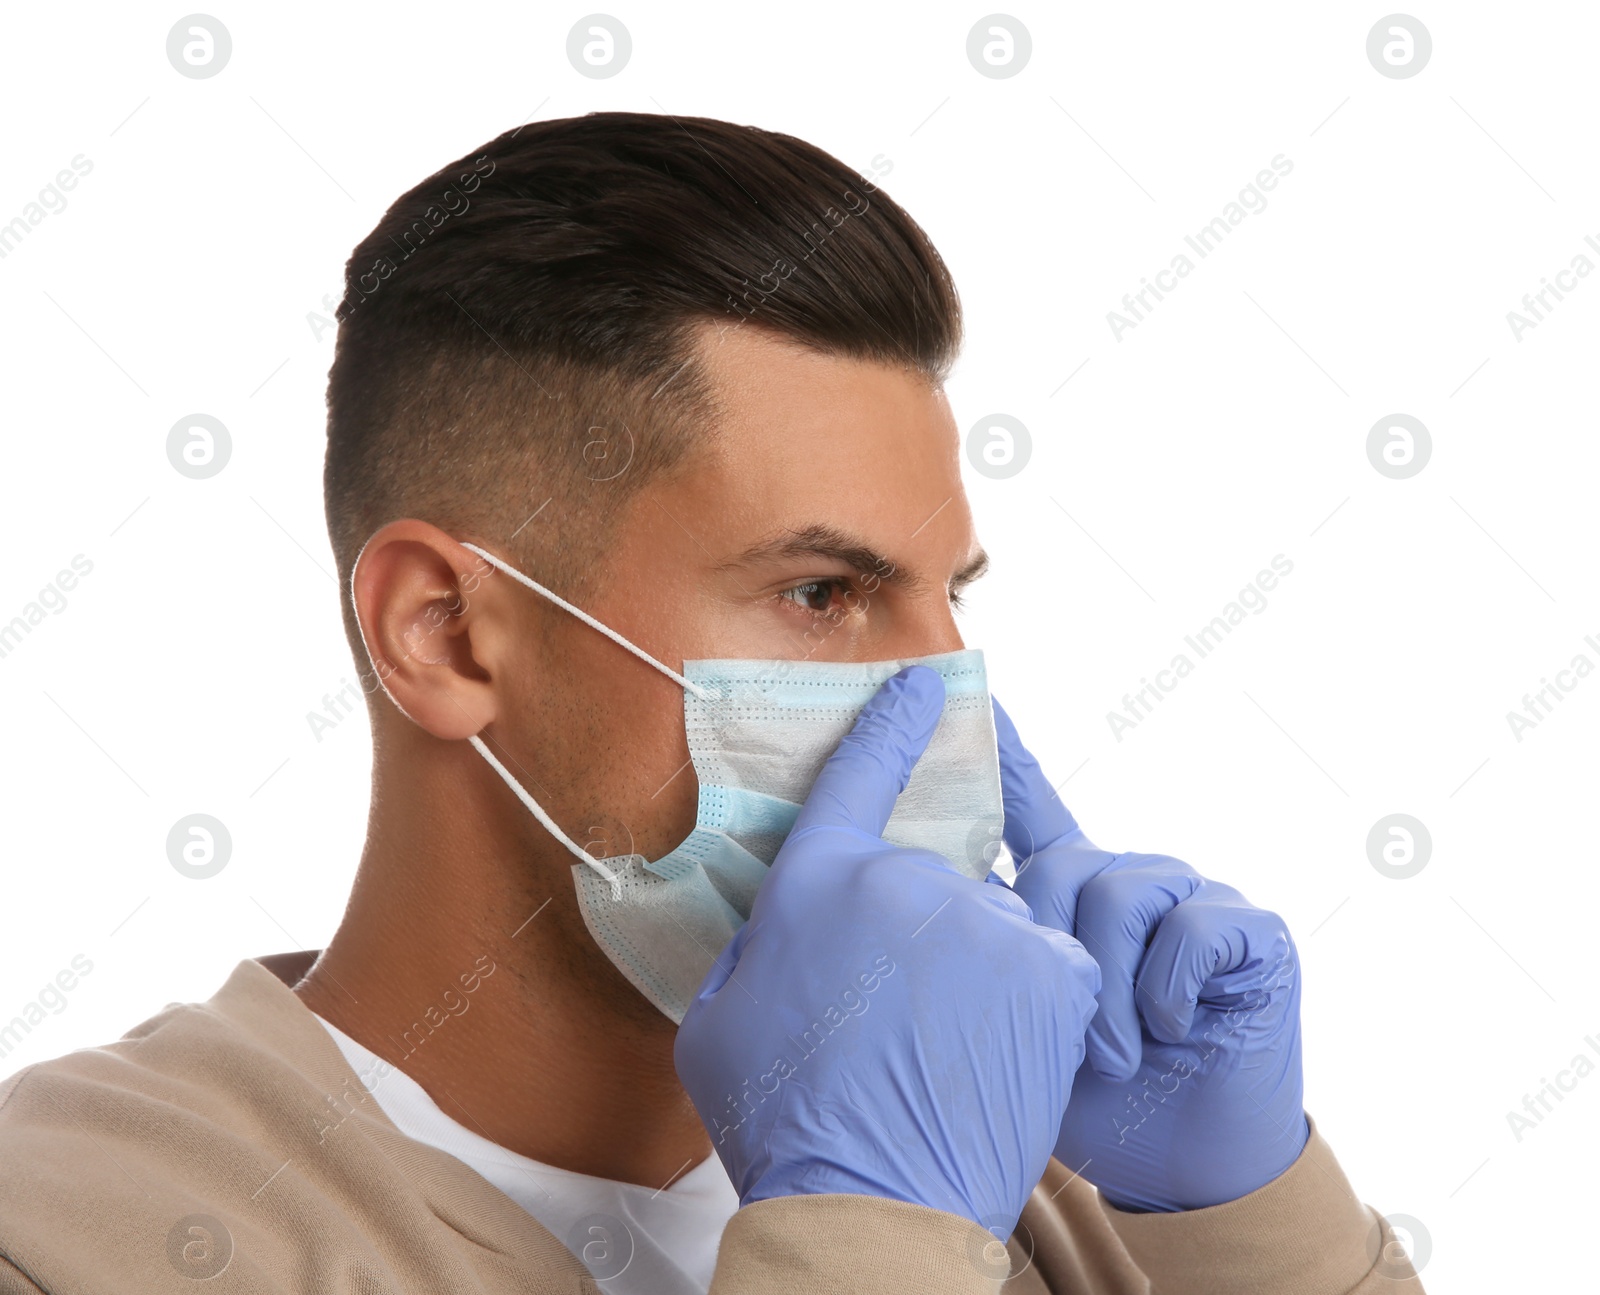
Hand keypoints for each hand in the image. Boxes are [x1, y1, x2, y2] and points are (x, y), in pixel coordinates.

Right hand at [675, 666, 1102, 1238]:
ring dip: (972, 970)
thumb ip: (756, 942)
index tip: (925, 684)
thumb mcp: (719, 1018)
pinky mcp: (1052, 972)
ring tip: (940, 1052)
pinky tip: (989, 1054)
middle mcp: (906, 881)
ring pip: (988, 925)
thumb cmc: (782, 1120)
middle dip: (913, 936)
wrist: (871, 1205)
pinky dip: (1025, 1002)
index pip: (861, 773)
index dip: (892, 722)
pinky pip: (1042, 964)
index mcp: (820, 881)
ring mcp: (987, 923)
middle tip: (893, 1018)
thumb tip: (781, 914)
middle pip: (925, 880)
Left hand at [995, 698, 1308, 1212]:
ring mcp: (1193, 897)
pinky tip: (1171, 1032)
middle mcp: (1130, 880)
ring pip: (1120, 892)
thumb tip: (914, 912)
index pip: (1032, 809)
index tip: (976, 693)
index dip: (1008, 755)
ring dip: (1106, 993)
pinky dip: (1167, 993)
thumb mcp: (1014, 1024)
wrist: (1182, 1165)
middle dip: (1049, 953)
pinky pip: (1190, 928)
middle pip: (1061, 865)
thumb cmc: (1091, 1094)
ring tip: (1114, 1056)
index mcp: (1071, 897)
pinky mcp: (1251, 929)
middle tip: (1061, 1035)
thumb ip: (983, 962)